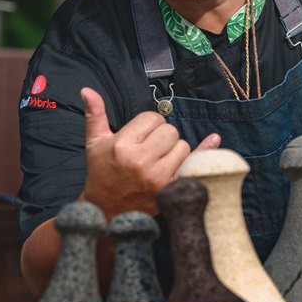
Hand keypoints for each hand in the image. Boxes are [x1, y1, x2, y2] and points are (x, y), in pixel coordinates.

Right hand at [80, 87, 218, 217]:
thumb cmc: (101, 173)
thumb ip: (94, 115)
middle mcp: (141, 161)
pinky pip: (194, 163)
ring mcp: (158, 177)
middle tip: (149, 148)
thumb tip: (87, 90)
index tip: (140, 135)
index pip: (151, 118)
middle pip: (169, 130)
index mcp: (122, 146)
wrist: (106, 211)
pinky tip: (213, 140)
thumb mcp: (94, 144)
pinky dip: (204, 152)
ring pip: (181, 145)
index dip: (148, 124)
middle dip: (161, 136)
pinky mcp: (170, 189)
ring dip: (173, 149)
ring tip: (157, 160)